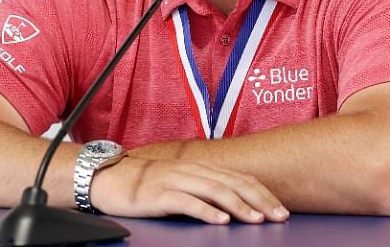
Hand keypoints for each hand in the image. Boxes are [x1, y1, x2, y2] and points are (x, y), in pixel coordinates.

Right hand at [89, 156, 288, 224]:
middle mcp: (192, 171)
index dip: (263, 193)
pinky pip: (187, 202)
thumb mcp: (181, 183)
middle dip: (260, 200)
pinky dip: (206, 211)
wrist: (109, 178)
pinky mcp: (160, 193)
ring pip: (215, 191)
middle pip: (234, 183)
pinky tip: (220, 221)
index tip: (281, 209)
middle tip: (279, 216)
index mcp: (200, 168)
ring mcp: (176, 180)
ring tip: (257, 219)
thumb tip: (234, 205)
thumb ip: (204, 189)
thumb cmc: (146, 184)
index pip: (240, 178)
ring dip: (239, 206)